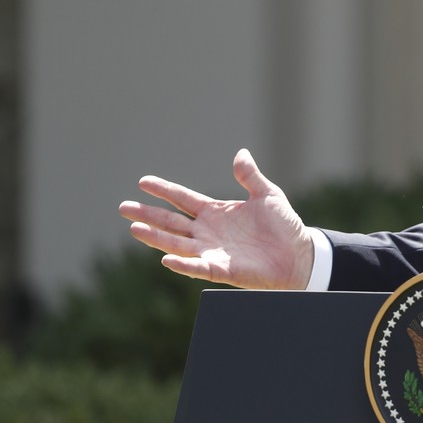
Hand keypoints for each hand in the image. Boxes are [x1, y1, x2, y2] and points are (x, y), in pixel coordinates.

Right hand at [118, 148, 314, 289]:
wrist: (299, 254)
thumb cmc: (284, 226)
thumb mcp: (268, 195)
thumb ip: (250, 177)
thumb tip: (241, 153)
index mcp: (216, 212)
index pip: (183, 199)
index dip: (164, 190)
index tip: (143, 182)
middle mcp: (208, 232)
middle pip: (171, 222)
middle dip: (148, 214)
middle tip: (122, 207)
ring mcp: (212, 251)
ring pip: (177, 243)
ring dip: (156, 237)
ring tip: (135, 228)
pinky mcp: (221, 269)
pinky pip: (197, 267)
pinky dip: (182, 264)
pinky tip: (166, 258)